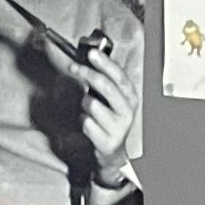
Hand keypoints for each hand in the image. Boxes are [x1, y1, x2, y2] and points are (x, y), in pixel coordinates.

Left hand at [67, 42, 135, 184]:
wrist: (113, 151)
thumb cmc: (109, 119)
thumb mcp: (112, 98)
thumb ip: (105, 79)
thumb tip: (91, 56)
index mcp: (130, 97)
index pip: (119, 75)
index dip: (105, 63)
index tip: (91, 53)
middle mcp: (127, 111)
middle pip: (106, 86)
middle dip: (88, 74)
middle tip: (73, 67)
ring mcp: (118, 127)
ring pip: (92, 104)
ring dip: (84, 105)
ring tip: (89, 111)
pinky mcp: (107, 141)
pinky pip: (86, 123)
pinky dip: (83, 121)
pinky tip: (89, 125)